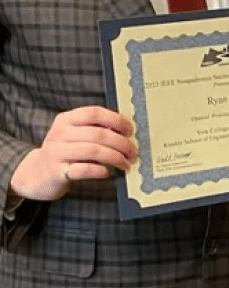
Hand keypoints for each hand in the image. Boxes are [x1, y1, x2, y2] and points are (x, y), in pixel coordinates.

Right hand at [10, 106, 135, 200]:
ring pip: (93, 151)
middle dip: (121, 143)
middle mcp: (59, 134)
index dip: (116, 120)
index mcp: (66, 120)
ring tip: (126, 163)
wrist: (36, 174)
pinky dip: (99, 171)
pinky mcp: (56, 172)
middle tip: (133, 152)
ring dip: (115, 157)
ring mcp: (56, 153)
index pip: (94, 113)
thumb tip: (126, 128)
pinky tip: (108, 172)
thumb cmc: (64, 151)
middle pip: (98, 134)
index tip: (130, 130)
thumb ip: (95, 128)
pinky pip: (83, 169)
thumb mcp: (74, 134)